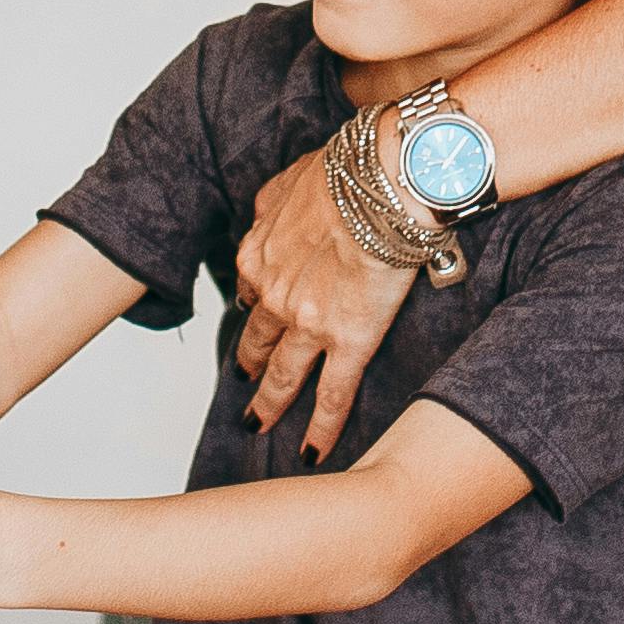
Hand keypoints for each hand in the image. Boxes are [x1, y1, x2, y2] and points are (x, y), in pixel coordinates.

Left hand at [231, 147, 418, 459]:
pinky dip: (320, 430)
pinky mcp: (349, 342)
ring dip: (269, 404)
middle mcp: (274, 295)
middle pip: (256, 341)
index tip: (256, 321)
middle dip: (248, 366)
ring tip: (259, 425)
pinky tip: (312, 453)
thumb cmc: (344, 170)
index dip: (254, 309)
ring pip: (282, 377)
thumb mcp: (287, 181)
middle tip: (244, 386)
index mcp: (258, 256)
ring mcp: (308, 325)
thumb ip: (270, 206)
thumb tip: (262, 217)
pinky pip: (331, 396)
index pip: (250, 292)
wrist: (379, 181)